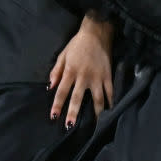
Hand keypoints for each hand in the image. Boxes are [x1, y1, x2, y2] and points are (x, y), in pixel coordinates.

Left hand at [49, 12, 113, 127]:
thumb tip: (49, 87)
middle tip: (70, 126)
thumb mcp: (63, 55)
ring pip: (97, 98)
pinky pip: (110, 91)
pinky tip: (110, 111)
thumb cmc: (77, 44)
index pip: (61, 91)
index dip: (57, 105)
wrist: (96, 33)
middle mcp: (83, 76)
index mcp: (70, 71)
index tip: (53, 116)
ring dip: (95, 112)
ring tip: (95, 124)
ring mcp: (97, 77)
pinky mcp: (108, 75)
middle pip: (77, 98)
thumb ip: (56, 71)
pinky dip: (110, 102)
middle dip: (73, 113)